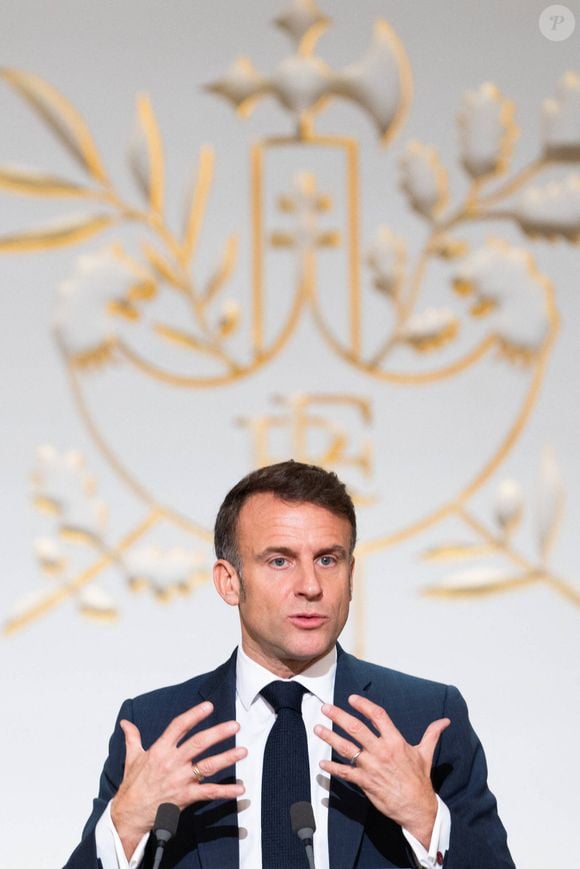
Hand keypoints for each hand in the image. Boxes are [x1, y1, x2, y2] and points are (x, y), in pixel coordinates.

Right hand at [111, 701, 245, 857]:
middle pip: (198, 743)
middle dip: (218, 733)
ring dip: (227, 758)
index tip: (208, 706)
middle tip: (235, 726)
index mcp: (159, 750)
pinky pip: (209, 793)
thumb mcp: (132, 758)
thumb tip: (125, 723)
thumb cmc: (132, 786)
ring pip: (207, 766)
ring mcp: (180, 780)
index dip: (194, 715)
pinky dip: (225, 791)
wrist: (129, 815)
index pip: (179, 726)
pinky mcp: (185, 797)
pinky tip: (239, 788)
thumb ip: (132, 738)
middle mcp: (172, 762)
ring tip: (242, 751)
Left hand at [314, 694, 449, 848]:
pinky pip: (345, 773)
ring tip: (318, 729)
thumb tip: (445, 722)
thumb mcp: (426, 754)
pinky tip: (322, 764)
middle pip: (356, 728)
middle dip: (339, 716)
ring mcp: (372, 767)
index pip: (377, 716)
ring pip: (347, 748)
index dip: (363, 705)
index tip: (352, 699)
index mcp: (395, 741)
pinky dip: (332, 768)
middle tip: (326, 708)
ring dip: (330, 737)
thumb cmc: (420, 781)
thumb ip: (432, 734)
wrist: (418, 808)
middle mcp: (382, 751)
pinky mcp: (366, 783)